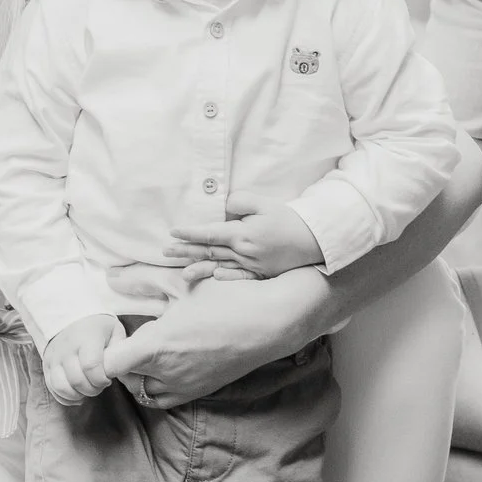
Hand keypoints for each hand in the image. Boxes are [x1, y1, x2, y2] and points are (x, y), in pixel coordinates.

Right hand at [42, 315, 122, 404]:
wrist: (72, 318)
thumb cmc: (98, 328)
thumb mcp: (114, 331)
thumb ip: (120, 350)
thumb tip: (117, 370)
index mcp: (86, 338)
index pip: (91, 367)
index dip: (101, 380)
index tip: (108, 379)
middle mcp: (66, 348)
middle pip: (76, 380)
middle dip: (92, 389)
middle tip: (100, 385)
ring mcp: (54, 357)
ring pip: (61, 387)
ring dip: (77, 395)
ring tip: (88, 389)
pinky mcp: (46, 365)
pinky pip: (52, 388)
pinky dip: (65, 397)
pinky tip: (78, 394)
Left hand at [105, 268, 329, 407]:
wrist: (271, 321)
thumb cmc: (227, 298)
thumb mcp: (181, 283)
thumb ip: (141, 280)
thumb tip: (110, 277)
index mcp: (157, 347)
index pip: (106, 365)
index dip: (102, 351)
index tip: (113, 334)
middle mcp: (167, 373)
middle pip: (121, 379)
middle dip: (119, 360)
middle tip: (127, 337)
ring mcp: (184, 386)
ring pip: (142, 392)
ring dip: (137, 375)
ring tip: (145, 351)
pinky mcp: (199, 392)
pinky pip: (165, 399)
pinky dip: (156, 385)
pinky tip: (165, 361)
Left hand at [163, 197, 326, 282]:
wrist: (315, 239)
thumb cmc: (289, 218)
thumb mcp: (264, 203)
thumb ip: (241, 202)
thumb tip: (225, 208)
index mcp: (242, 234)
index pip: (209, 233)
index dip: (190, 233)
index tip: (173, 231)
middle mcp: (243, 253)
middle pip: (209, 251)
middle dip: (186, 251)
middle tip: (166, 251)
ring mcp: (252, 266)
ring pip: (220, 266)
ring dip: (199, 269)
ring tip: (182, 274)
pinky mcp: (262, 274)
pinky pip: (240, 278)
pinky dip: (225, 278)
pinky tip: (214, 277)